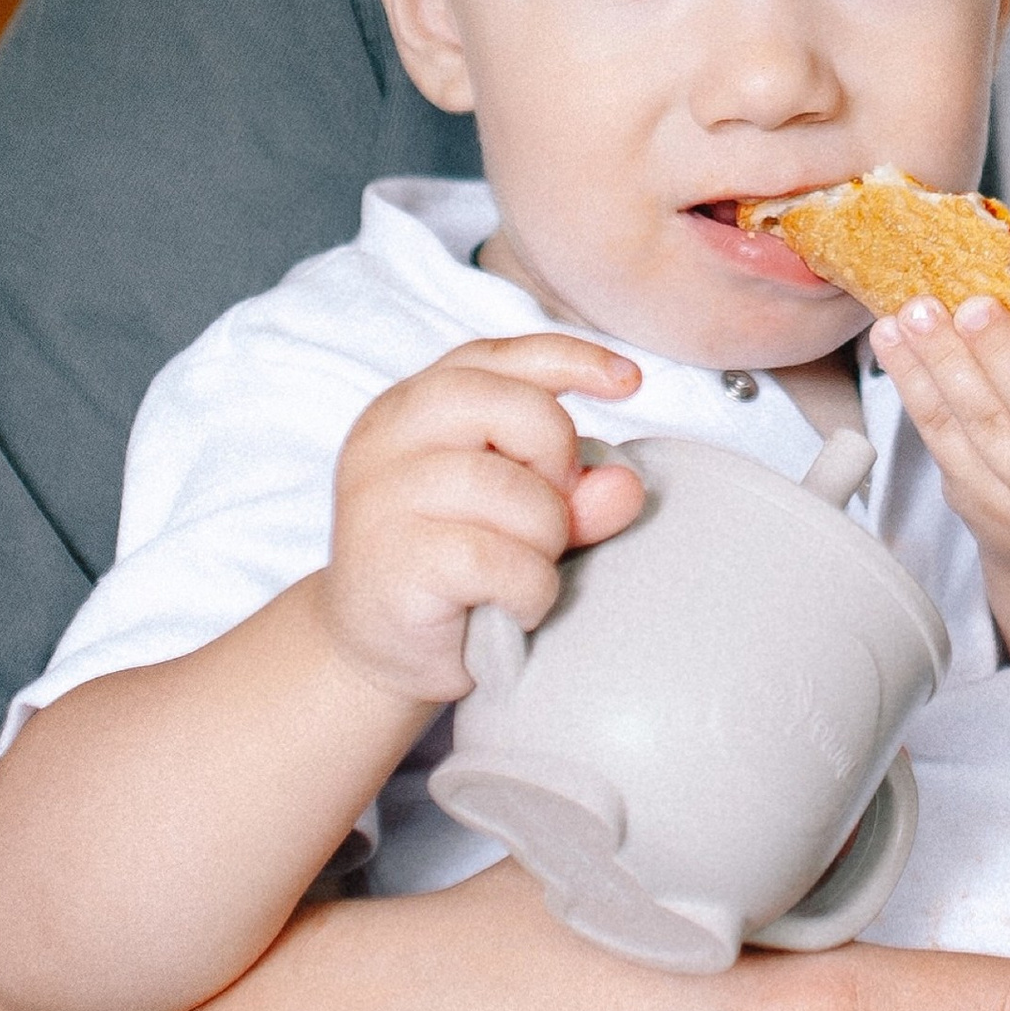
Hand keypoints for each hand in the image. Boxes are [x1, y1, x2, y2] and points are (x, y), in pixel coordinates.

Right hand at [324, 334, 644, 702]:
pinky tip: (514, 607)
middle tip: (553, 513)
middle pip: (514, 406)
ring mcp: (381, 497)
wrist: (380, 654)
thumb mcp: (522, 515)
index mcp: (412, 405)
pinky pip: (498, 560)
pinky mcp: (393, 560)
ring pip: (514, 490)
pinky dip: (529, 590)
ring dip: (546, 540)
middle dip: (559, 458)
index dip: (570, 358)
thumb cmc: (454, 569)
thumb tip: (625, 486)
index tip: (629, 382)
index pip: (497, 356)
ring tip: (523, 569)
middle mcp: (387, 437)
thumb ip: (574, 491)